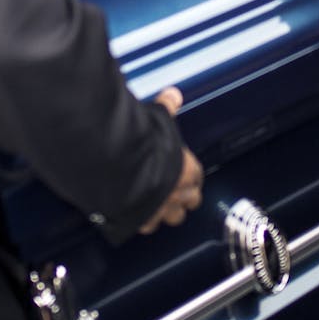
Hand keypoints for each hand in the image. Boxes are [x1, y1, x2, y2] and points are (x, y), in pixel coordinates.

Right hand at [139, 86, 201, 233]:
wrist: (120, 168)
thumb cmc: (143, 143)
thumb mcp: (158, 119)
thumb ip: (167, 107)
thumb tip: (173, 94)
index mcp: (188, 168)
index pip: (198, 175)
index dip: (192, 174)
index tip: (186, 172)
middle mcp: (179, 192)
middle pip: (192, 200)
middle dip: (185, 196)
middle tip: (175, 189)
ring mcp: (162, 209)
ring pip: (174, 217)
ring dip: (168, 211)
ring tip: (160, 204)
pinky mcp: (143, 221)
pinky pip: (149, 226)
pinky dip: (145, 221)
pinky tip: (138, 214)